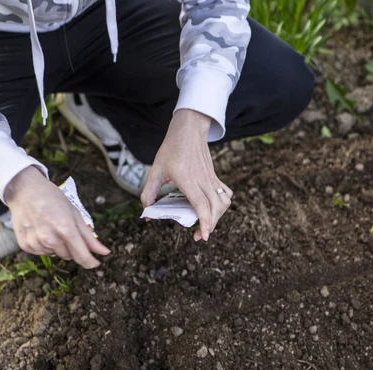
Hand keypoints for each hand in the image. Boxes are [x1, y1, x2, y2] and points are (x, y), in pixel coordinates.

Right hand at [4, 166, 109, 267]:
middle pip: (69, 256)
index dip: (90, 262)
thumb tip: (104, 253)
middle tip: (65, 230)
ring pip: (55, 254)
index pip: (82, 256)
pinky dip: (43, 245)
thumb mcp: (74, 214)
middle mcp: (50, 239)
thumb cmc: (52, 198)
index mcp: (66, 229)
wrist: (25, 190)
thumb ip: (89, 237)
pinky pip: (41, 252)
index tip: (95, 263)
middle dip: (72, 247)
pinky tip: (40, 230)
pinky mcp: (25, 245)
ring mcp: (36, 243)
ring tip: (51, 227)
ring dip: (57, 246)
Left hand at [141, 109, 232, 241]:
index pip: (202, 205)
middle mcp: (203, 181)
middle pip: (215, 208)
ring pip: (223, 202)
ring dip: (218, 216)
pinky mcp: (215, 177)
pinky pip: (226, 194)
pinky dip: (223, 205)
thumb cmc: (171, 149)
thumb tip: (146, 212)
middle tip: (199, 235)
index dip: (205, 222)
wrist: (188, 130)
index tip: (204, 236)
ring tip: (206, 223)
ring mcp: (211, 179)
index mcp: (188, 180)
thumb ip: (148, 193)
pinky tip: (213, 209)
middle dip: (210, 225)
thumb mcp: (155, 171)